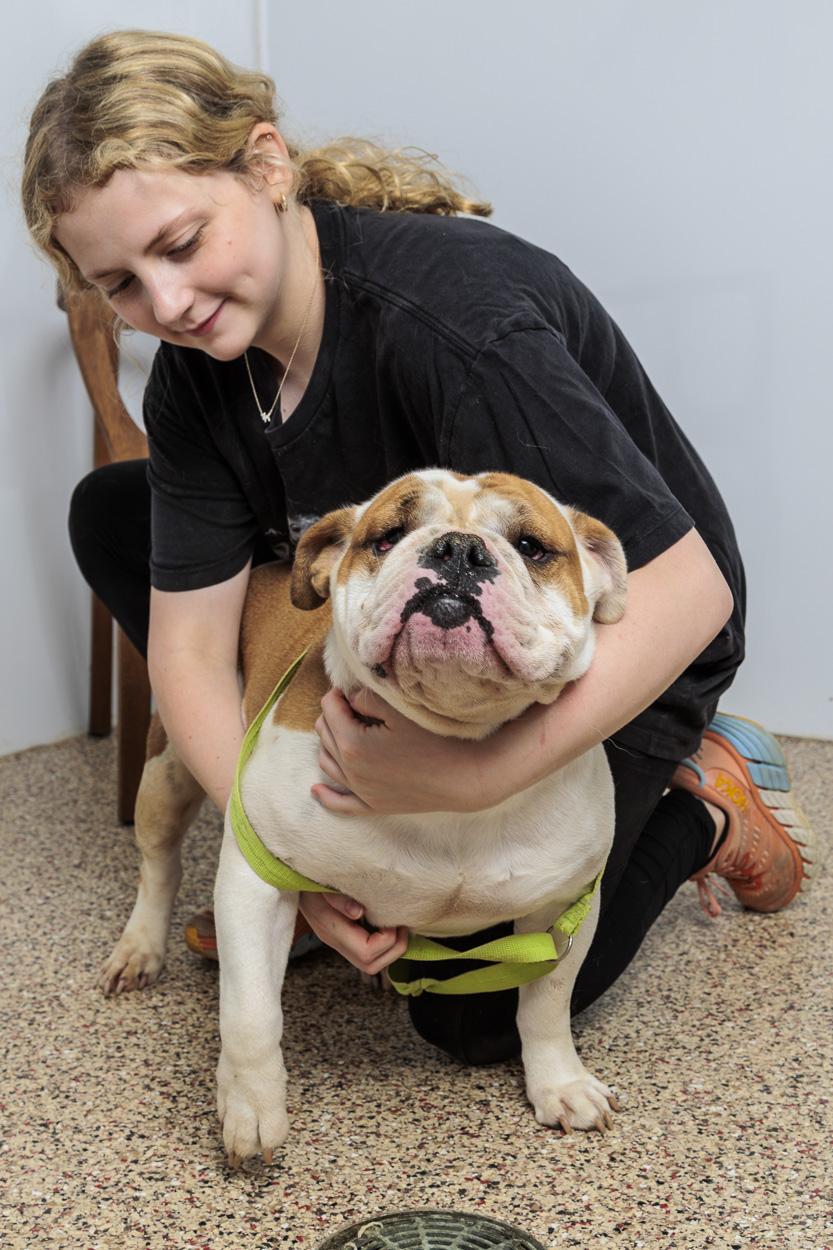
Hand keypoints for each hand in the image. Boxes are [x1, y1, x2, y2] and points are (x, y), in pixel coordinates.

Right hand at [299, 891, 408, 975]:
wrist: (293, 881)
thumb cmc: (308, 879)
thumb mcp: (321, 884)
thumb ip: (339, 899)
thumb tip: (360, 912)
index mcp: (332, 930)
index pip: (367, 951)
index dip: (387, 939)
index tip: (392, 919)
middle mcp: (336, 941)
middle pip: (371, 965)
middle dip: (394, 948)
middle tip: (401, 925)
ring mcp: (340, 942)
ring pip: (372, 964)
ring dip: (391, 948)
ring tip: (396, 925)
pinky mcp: (344, 937)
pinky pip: (368, 952)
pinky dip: (384, 944)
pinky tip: (386, 924)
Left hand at [312, 686, 502, 815]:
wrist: (463, 778)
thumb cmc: (435, 739)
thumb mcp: (400, 710)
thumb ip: (367, 699)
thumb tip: (349, 698)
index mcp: (353, 743)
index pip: (330, 708)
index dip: (338, 693)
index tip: (352, 687)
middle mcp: (350, 770)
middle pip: (325, 733)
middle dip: (333, 714)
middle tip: (351, 703)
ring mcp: (361, 791)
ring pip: (327, 762)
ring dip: (328, 742)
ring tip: (340, 727)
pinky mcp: (374, 805)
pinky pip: (341, 804)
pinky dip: (326, 796)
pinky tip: (317, 790)